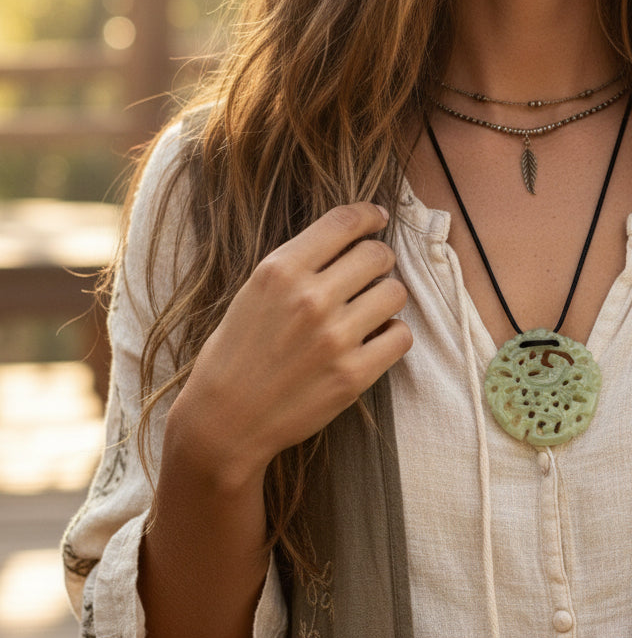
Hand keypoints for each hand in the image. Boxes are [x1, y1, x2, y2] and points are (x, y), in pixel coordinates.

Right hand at [168, 201, 411, 482]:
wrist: (225, 421)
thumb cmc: (236, 355)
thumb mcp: (254, 293)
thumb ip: (298, 266)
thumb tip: (348, 241)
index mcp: (279, 270)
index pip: (343, 222)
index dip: (368, 216)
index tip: (377, 218)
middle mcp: (310, 298)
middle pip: (378, 255)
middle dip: (379, 260)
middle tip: (373, 273)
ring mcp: (335, 337)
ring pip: (395, 293)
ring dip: (388, 299)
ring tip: (372, 310)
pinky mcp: (354, 374)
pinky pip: (401, 336)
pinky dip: (393, 335)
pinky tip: (375, 340)